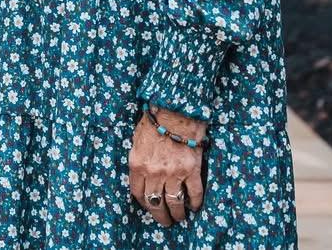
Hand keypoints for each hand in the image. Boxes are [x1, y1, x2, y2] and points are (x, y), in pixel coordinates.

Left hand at [129, 107, 205, 226]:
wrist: (175, 110)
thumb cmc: (154, 121)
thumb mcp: (137, 140)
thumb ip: (139, 160)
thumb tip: (142, 174)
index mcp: (137, 165)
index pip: (137, 193)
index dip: (143, 203)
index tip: (148, 206)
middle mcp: (154, 172)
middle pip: (155, 203)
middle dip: (160, 216)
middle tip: (165, 221)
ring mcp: (173, 173)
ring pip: (174, 202)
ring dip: (177, 214)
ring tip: (180, 218)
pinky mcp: (191, 171)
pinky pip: (194, 193)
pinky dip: (195, 203)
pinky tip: (195, 207)